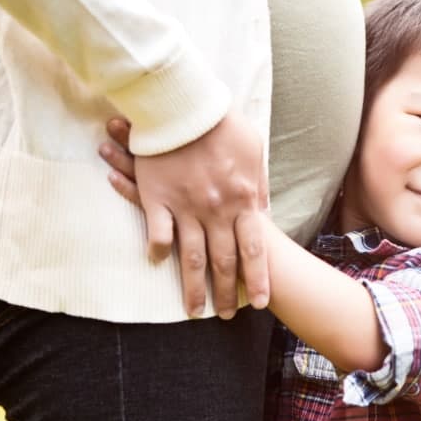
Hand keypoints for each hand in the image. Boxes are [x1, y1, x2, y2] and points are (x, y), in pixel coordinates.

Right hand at [99, 114, 269, 319]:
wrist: (186, 105)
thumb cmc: (223, 124)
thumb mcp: (254, 152)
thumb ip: (257, 186)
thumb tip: (262, 211)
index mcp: (243, 199)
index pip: (255, 249)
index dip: (259, 279)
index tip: (262, 302)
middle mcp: (217, 210)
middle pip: (225, 262)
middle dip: (228, 293)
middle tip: (227, 316)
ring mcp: (186, 207)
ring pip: (192, 258)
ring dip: (194, 288)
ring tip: (194, 311)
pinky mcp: (158, 198)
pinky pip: (158, 234)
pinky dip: (159, 252)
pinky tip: (159, 264)